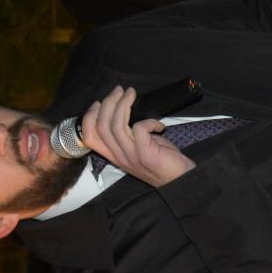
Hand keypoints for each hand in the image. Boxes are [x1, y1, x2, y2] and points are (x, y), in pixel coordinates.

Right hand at [81, 86, 196, 187]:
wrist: (182, 181)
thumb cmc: (163, 162)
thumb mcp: (139, 148)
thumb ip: (128, 135)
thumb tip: (125, 110)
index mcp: (115, 155)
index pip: (89, 137)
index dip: (89, 117)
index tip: (98, 102)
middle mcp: (120, 157)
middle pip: (101, 126)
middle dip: (108, 103)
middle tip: (119, 91)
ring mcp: (132, 157)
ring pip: (116, 126)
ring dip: (123, 105)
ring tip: (131, 94)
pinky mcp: (147, 155)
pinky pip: (140, 129)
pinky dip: (149, 121)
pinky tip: (159, 125)